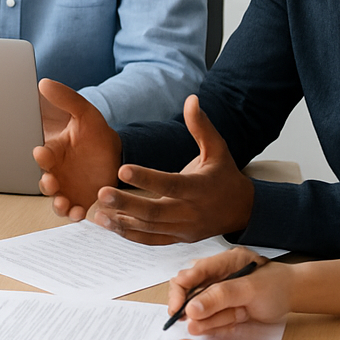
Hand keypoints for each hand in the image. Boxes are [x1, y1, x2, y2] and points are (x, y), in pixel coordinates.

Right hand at [33, 79, 121, 220]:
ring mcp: (68, 187)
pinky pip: (74, 210)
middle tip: (50, 183)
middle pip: (45, 182)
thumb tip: (45, 82)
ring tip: (63, 204)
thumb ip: (66, 99)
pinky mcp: (81, 199)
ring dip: (57, 204)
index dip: (41, 155)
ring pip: (56, 200)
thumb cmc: (95, 131)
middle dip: (46, 184)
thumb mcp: (84, 112)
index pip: (43, 155)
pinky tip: (79, 213)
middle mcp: (57, 171)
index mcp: (54, 151)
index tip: (41, 152)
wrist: (116, 151)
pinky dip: (73, 214)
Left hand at [91, 95, 253, 243]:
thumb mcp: (217, 148)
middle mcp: (191, 212)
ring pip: (150, 229)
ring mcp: (184, 229)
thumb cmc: (224, 175)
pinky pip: (151, 240)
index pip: (170, 184)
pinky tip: (109, 225)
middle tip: (101, 193)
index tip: (122, 169)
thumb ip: (201, 126)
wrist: (242, 210)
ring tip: (97, 213)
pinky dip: (130, 235)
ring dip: (122, 222)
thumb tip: (191, 99)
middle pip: (155, 211)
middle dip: (126, 204)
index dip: (147, 178)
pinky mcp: (178, 239)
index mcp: (200, 188)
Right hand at [167, 249, 289, 334]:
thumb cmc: (276, 285)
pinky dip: (210, 324)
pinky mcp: (229, 308)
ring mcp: (224, 292)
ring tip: (197, 327)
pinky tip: (208, 327)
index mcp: (223, 261)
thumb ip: (220, 297)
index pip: (193, 272)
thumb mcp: (249, 289)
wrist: (297, 295)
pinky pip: (214, 317)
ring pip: (202, 307)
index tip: (176, 309)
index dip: (180, 290)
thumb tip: (190, 309)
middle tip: (183, 320)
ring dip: (200, 318)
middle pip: (192, 290)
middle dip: (187, 306)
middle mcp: (219, 275)